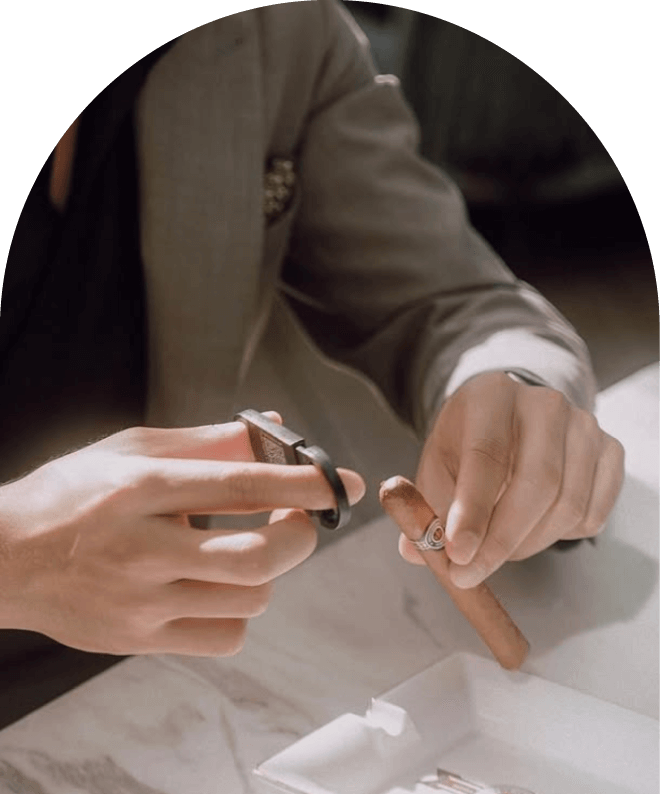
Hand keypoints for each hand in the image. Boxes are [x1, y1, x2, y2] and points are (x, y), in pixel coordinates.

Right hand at [0, 415, 364, 655]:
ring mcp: (141, 602)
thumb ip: (208, 440)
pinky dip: (239, 609)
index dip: (302, 483)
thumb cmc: (71, 494)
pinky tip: (218, 585)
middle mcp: (144, 548)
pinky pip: (225, 637)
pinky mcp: (140, 640)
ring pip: (250, 599)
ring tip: (245, 547)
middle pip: (258, 557)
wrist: (6, 557)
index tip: (341, 482)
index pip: (241, 485)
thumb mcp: (133, 449)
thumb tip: (275, 430)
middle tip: (300, 517)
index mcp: (142, 488)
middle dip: (300, 535)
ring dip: (268, 569)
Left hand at [400, 372, 623, 586]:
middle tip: (470, 573)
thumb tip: (416, 553)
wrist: (510, 415)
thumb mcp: (438, 463)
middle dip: (502, 541)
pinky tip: (533, 527)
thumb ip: (427, 507)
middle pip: (537, 484)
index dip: (473, 510)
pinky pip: (592, 515)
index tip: (458, 554)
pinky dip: (560, 537)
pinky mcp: (610, 452)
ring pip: (567, 506)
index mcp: (492, 395)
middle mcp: (545, 404)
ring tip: (496, 549)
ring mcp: (585, 425)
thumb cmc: (468, 441)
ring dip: (528, 544)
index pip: (487, 456)